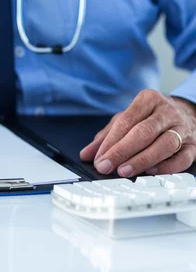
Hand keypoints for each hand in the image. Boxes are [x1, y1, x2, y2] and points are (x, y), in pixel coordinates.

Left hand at [79, 90, 195, 176]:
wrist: (185, 113)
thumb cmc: (149, 117)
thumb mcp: (126, 119)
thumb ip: (106, 136)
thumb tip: (87, 154)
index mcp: (148, 100)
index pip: (126, 121)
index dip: (111, 141)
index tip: (99, 158)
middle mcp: (167, 112)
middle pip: (143, 132)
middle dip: (122, 151)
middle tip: (106, 166)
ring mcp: (182, 128)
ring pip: (164, 144)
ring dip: (142, 160)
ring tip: (124, 171)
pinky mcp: (193, 146)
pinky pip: (182, 158)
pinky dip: (166, 167)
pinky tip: (150, 172)